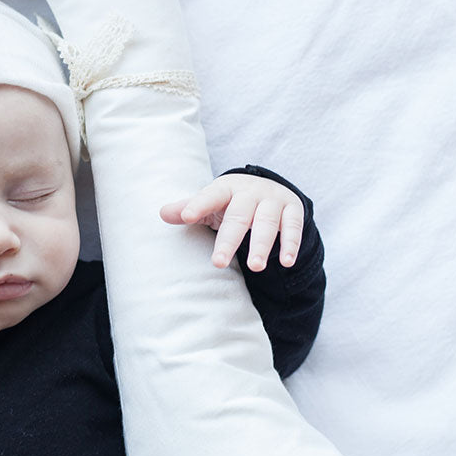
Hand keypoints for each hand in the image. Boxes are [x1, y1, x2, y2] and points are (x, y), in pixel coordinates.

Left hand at [160, 174, 304, 270]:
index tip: (185, 217)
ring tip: (255, 267)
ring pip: (267, 223)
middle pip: (239, 216)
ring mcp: (273, 200)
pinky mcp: (293, 210)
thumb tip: (162, 214)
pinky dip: (291, 244)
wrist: (268, 188)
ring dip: (262, 245)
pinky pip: (293, 227)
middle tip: (218, 263)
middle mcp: (251, 192)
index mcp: (226, 188)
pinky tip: (286, 262)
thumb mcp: (211, 203)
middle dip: (229, 239)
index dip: (198, 205)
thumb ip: (190, 209)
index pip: (211, 196)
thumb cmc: (232, 202)